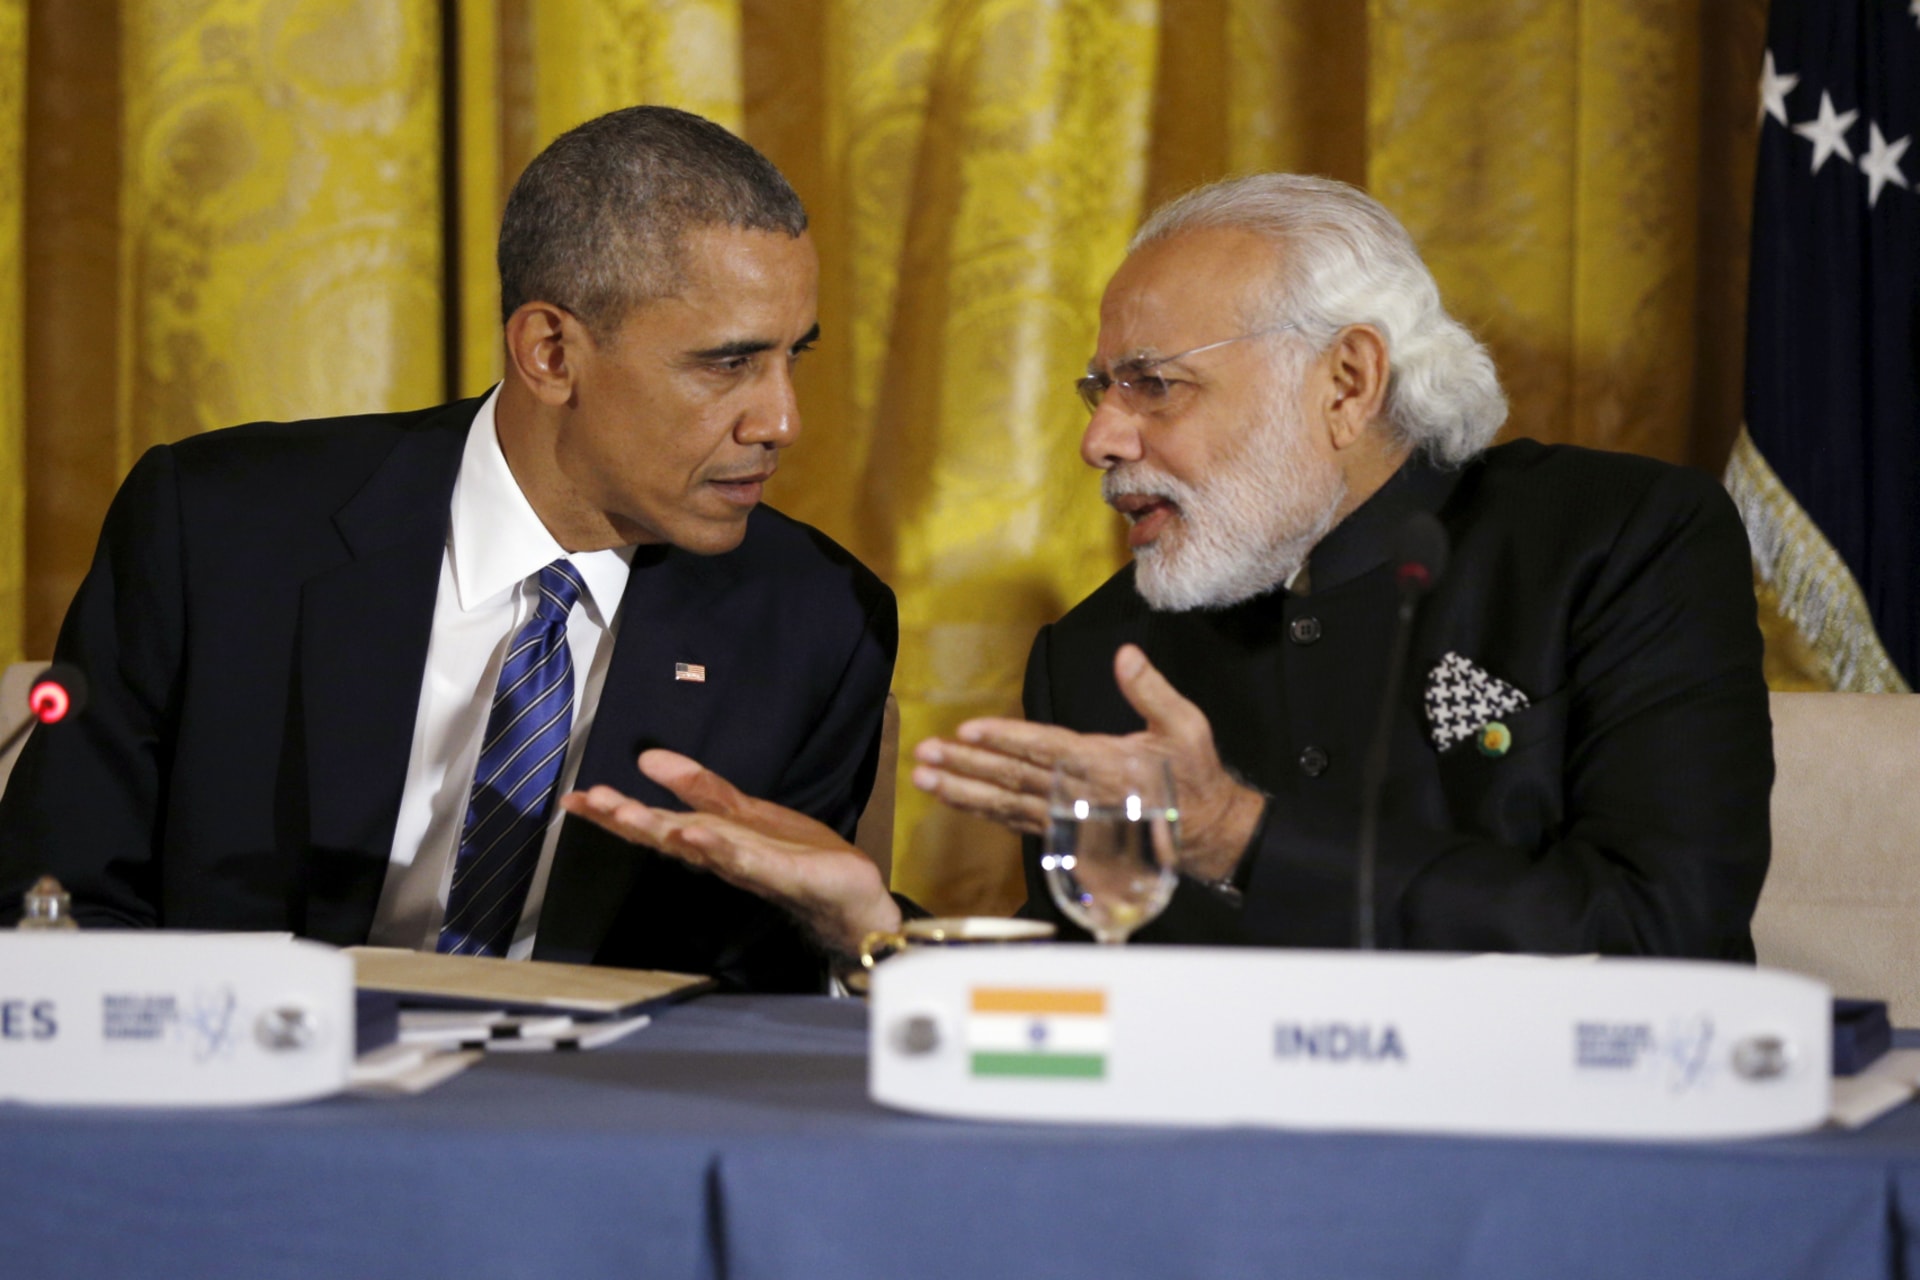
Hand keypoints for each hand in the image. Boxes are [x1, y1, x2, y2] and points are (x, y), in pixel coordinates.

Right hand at [560, 750, 901, 958]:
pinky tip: (697, 834)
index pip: (657, 823)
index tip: (575, 798)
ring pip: (699, 849)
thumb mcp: (744, 812)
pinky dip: (720, 849)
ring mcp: (751, 867)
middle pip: (668, 837)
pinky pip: (747, 861)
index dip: (615, 813)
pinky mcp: (784, 874)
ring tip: (629, 814)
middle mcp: (721, 857)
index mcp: (710, 840)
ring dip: (663, 832)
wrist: (851, 894)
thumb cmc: (797, 855)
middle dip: (627, 820)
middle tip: (589, 803)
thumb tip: (649, 759)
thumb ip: (700, 787)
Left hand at [910, 644, 1265, 881]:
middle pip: (1012, 777)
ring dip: (962, 790)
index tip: (967, 731)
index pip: (1044, 748)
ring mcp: (1066, 817)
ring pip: (1005, 803)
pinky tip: (955, 798)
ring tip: (924, 777)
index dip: (1005, 739)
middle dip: (965, 765)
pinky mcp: (1063, 832)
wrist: (1204, 833)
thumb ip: (1151, 691)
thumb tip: (1125, 655)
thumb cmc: (1192, 777)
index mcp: (1103, 764)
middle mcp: (1077, 794)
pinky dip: (982, 811)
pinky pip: (1015, 821)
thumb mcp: (1185, 726)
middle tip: (923, 755)